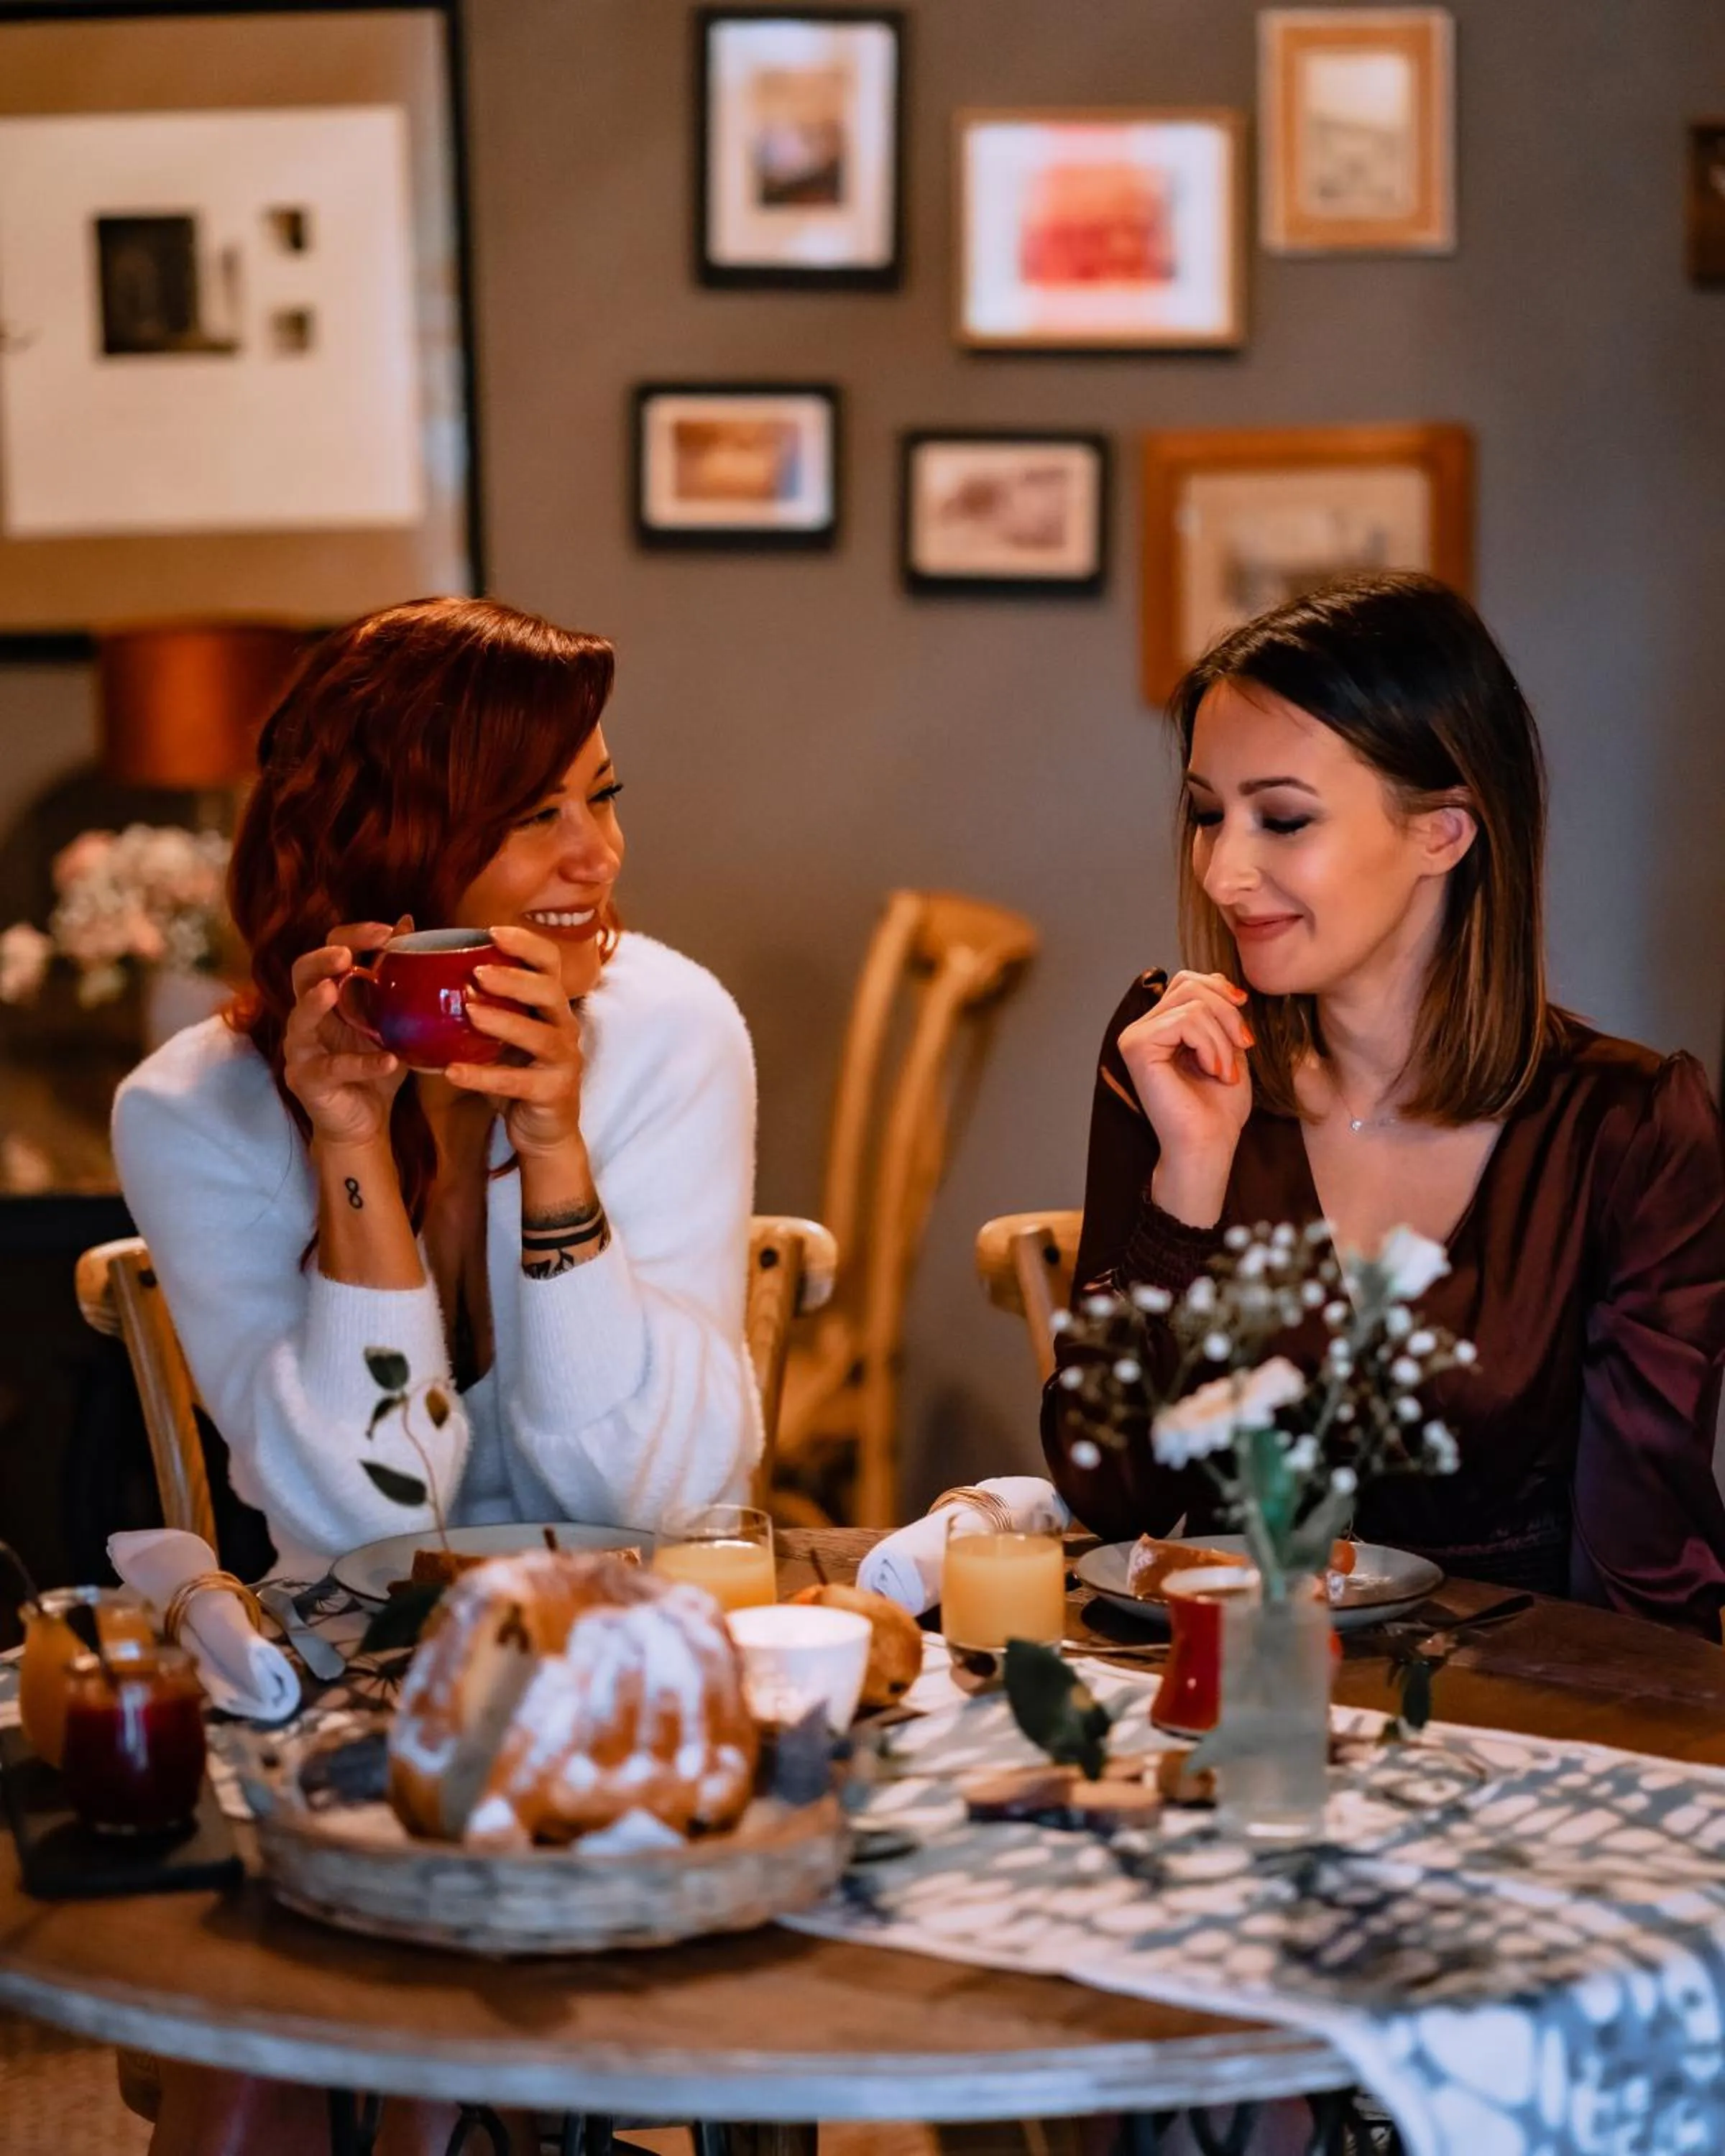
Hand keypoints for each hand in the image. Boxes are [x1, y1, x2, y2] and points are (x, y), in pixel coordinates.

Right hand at [283, 919, 410, 1149]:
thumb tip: (409, 923)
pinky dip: (362, 1064)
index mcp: (331, 994)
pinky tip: (389, 1060)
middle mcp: (309, 1015)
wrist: (368, 1122)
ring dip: (315, 1002)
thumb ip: (399, 978)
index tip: (388, 931)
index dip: (353, 936)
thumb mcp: (395, 1019)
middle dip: (322, 959)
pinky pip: (332, 1068)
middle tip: (345, 954)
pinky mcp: (306, 1080)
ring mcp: (302, 1048)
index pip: (330, 950)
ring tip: (334, 988)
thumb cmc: (379, 1066)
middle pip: (301, 974)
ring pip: (298, 1018)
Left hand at [444, 923, 585, 1159]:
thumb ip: (479, 1007)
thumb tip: (424, 974)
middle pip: (549, 992)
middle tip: (477, 972)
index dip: (526, 944)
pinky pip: (517, 1082)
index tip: (491, 931)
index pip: (549, 964)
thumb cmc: (516, 1074)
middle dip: (514, 979)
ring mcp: (564, 1061)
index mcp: (551, 1007)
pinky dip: (484, 1076)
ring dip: (504, 1021)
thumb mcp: (500, 1037)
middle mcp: (564, 1027)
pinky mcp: (554, 1092)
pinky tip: (453, 1072)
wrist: (543, 1132)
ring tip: (469, 1012)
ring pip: (540, 1035)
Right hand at [1117, 970, 1253, 1219]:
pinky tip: (1213, 1071)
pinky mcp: (1137, 1047)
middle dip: (1227, 1013)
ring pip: (1192, 1002)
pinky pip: (1186, 1020)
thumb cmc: (1218, 1108)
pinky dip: (1211, 1045)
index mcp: (1159, 1028)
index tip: (1243, 1032)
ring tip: (1224, 1070)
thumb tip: (1216, 979)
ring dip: (1222, 1036)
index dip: (1222, 994)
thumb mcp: (1226, 1047)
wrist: (1208, 1145)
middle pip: (1189, 984)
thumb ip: (1217, 1013)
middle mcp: (1141, 1029)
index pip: (1188, 982)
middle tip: (1242, 1047)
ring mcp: (1134, 1037)